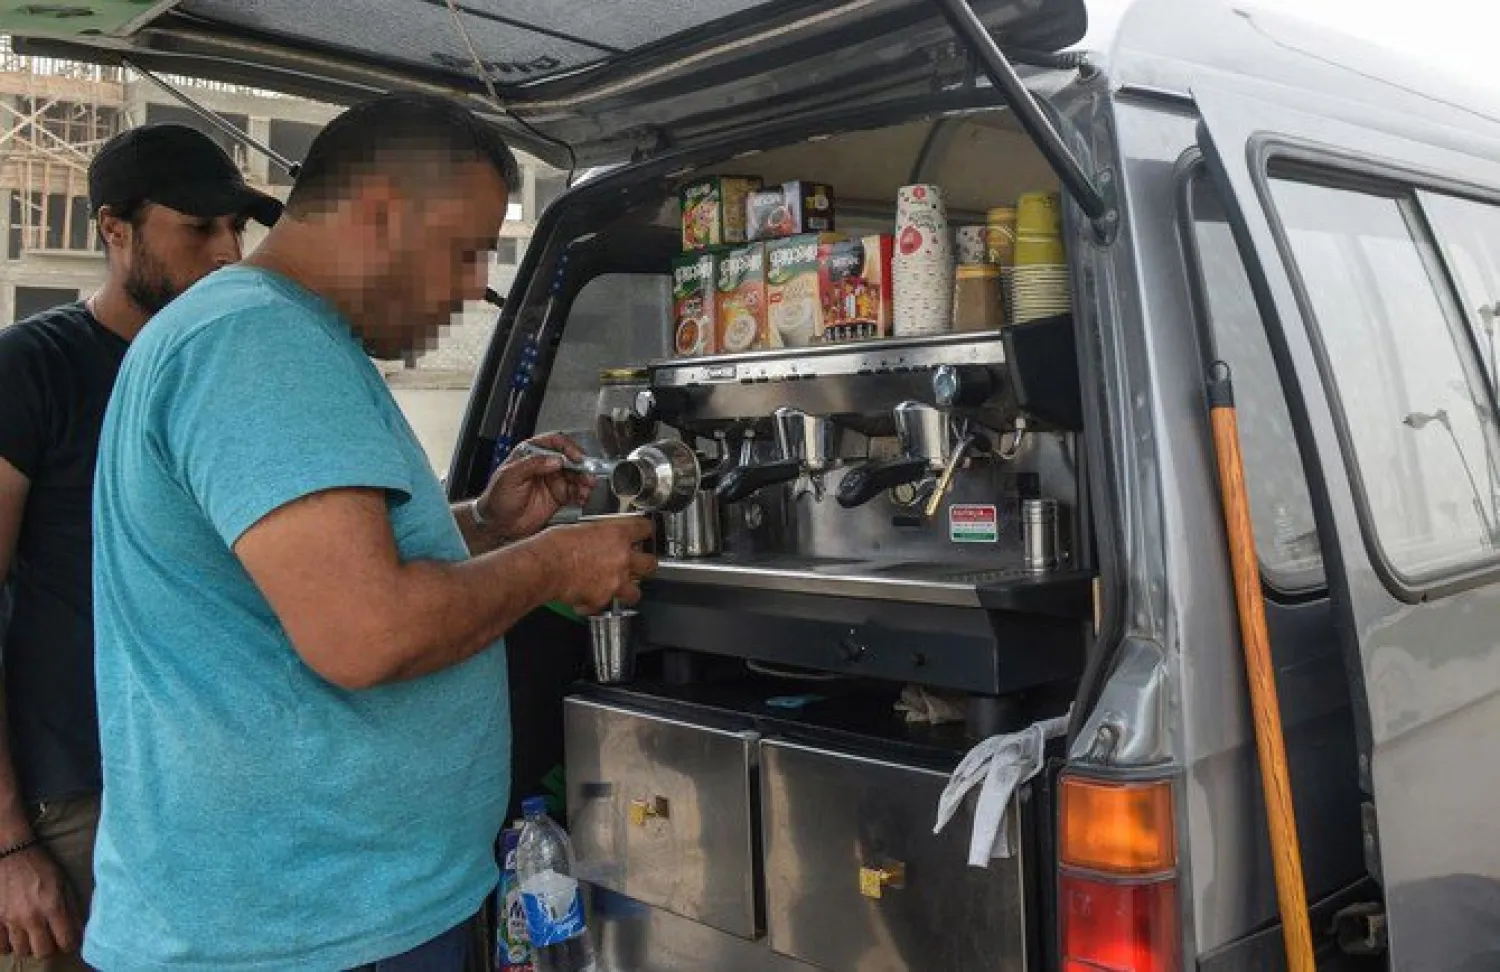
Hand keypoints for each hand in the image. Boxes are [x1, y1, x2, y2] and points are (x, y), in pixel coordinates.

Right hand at [0, 845, 80, 958]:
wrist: (13, 854)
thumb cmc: (42, 867)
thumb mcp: (64, 883)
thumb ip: (72, 908)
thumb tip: (79, 929)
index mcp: (53, 906)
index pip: (66, 941)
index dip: (71, 944)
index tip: (70, 940)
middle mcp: (32, 917)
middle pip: (43, 952)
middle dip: (50, 948)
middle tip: (51, 939)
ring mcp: (11, 920)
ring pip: (22, 951)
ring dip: (29, 946)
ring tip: (33, 936)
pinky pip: (1, 947)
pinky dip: (9, 945)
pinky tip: (15, 936)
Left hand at [479, 433, 595, 540]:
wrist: (498, 525)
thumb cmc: (496, 499)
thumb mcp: (509, 477)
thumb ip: (532, 465)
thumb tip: (555, 460)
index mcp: (531, 454)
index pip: (554, 443)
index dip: (568, 448)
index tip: (576, 457)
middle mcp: (544, 465)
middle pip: (570, 459)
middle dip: (581, 466)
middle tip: (587, 475)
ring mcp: (552, 481)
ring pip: (576, 476)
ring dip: (584, 481)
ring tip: (586, 488)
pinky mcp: (558, 497)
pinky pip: (575, 492)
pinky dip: (582, 494)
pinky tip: (581, 497)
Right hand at [541, 517, 658, 614]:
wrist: (544, 567)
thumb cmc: (555, 545)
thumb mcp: (581, 527)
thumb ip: (599, 534)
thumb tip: (599, 536)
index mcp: (617, 535)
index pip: (645, 528)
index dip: (645, 531)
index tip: (644, 533)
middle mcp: (622, 558)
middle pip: (650, 564)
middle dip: (645, 564)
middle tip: (639, 564)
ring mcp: (615, 582)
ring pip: (635, 592)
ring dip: (629, 589)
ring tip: (620, 587)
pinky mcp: (602, 600)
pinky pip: (606, 605)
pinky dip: (597, 603)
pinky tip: (588, 598)